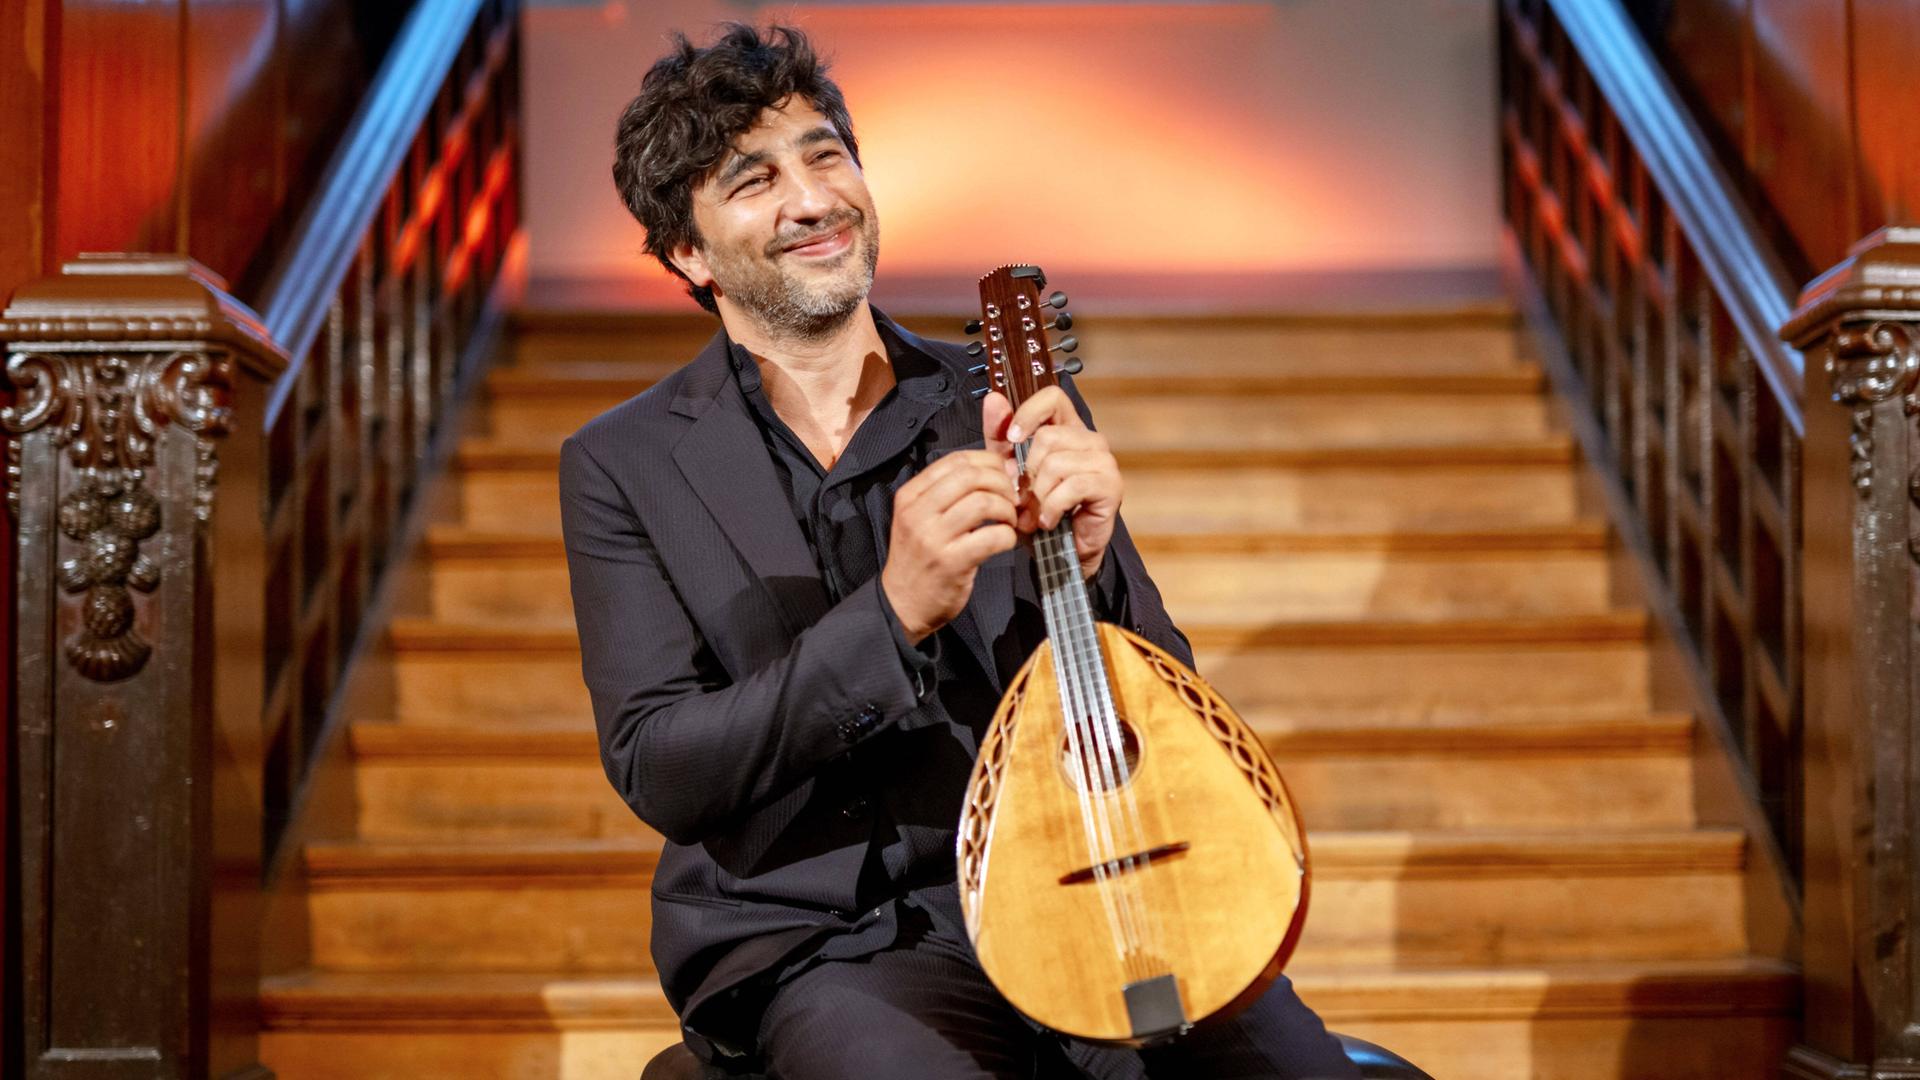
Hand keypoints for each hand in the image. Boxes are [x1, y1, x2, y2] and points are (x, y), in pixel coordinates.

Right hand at [880, 447, 1019, 643]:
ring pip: (983, 503)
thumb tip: (999, 470)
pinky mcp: (951, 563)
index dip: (988, 462)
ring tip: (1008, 521)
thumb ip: (950, 493)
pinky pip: (992, 536)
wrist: (903, 604)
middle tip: (1011, 499)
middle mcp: (918, 512)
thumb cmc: (920, 558)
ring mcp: (933, 538)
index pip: (955, 460)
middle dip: (1001, 483)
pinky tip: (1005, 541)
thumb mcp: (920, 517)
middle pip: (971, 476)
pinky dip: (1008, 535)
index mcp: (910, 495)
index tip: (1003, 475)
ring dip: (1006, 509)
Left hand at [985, 386, 1121, 579]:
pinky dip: (1053, 507)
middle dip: (1027, 473)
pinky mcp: (1111, 486)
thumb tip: (993, 399)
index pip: (1053, 398)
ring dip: (1039, 495)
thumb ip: (1000, 436)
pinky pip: (1072, 486)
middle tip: (1024, 498)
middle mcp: (1090, 441)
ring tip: (1035, 513)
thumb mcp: (1010, 471)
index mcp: (1068, 430)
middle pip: (1048, 437)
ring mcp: (1104, 462)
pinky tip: (1049, 520)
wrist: (1057, 552)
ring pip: (1057, 463)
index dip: (1029, 413)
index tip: (1012, 438)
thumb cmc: (1037, 510)